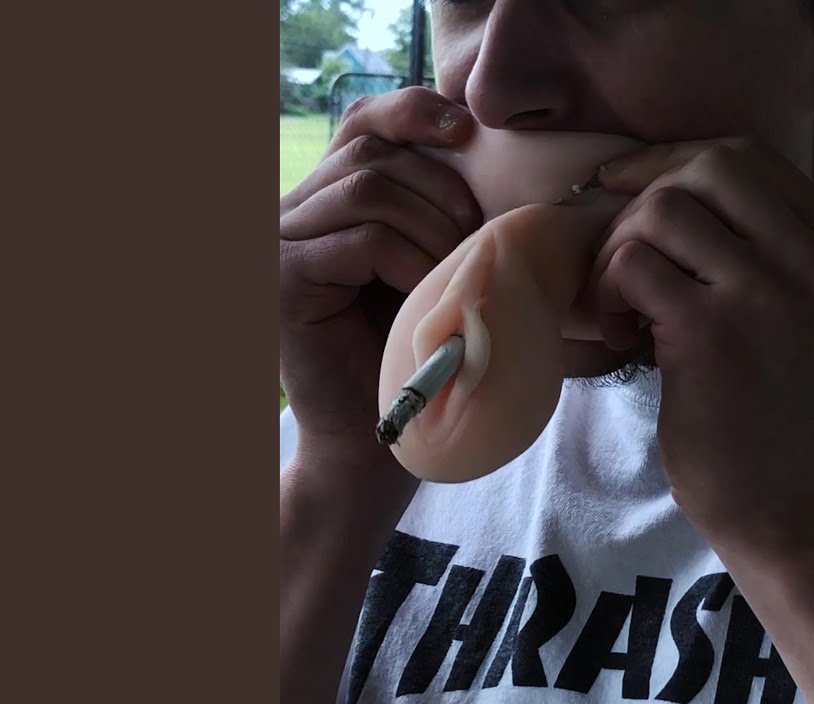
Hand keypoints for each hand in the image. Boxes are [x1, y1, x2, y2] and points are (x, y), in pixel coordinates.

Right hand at [280, 87, 481, 472]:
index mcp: (329, 199)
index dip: (413, 111)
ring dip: (431, 226)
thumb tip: (484, 144)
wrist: (382, 433)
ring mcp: (279, 243)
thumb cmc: (420, 350)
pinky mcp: (283, 279)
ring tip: (453, 271)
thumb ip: (437, 207)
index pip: (362, 122)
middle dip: (441, 186)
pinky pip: (362, 239)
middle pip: (371, 150)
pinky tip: (427, 292)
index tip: (468, 128)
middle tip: (477, 236)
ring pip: (368, 190)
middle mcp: (293, 211)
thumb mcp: (434, 263)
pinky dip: (411, 260)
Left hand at [588, 138, 813, 553]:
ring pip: (662, 211)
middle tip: (620, 255)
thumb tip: (653, 175)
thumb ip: (758, 239)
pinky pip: (634, 265)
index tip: (628, 188)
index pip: (746, 155)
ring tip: (620, 304)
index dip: (673, 161)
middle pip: (706, 167)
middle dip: (644, 197)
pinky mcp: (713, 334)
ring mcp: (768, 294)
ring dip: (619, 250)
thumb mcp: (798, 306)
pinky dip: (608, 292)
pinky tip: (619, 334)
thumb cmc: (776, 405)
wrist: (788, 503)